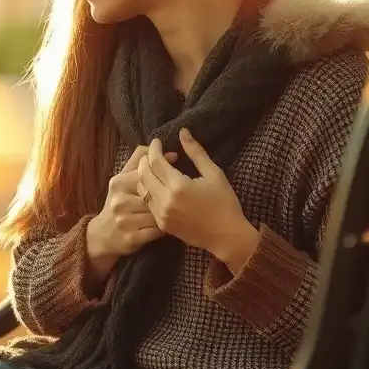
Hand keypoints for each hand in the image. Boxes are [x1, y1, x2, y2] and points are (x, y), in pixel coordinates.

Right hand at [86, 145, 177, 281]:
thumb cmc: (120, 201)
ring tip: (172, 211)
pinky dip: (165, 227)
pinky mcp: (132, 239)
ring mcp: (125, 221)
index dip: (164, 176)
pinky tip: (167, 224)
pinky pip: (157, 231)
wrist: (103, 235)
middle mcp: (120, 201)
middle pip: (155, 194)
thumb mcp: (125, 177)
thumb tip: (172, 153)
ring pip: (158, 213)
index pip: (148, 174)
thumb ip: (143, 160)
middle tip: (175, 198)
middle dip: (166, 196)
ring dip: (167, 213)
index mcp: (119, 182)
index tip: (174, 178)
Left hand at [137, 129, 259, 271]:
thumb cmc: (224, 203)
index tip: (157, 141)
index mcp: (178, 186)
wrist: (227, 237)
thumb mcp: (214, 173)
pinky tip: (159, 184)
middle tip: (154, 152)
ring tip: (155, 167)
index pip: (155, 162)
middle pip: (143, 174)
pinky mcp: (162, 224)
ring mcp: (162, 215)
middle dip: (145, 160)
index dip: (154, 148)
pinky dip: (149, 190)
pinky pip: (148, 202)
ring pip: (142, 189)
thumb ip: (195, 152)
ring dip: (145, 175)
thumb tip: (183, 131)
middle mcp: (165, 201)